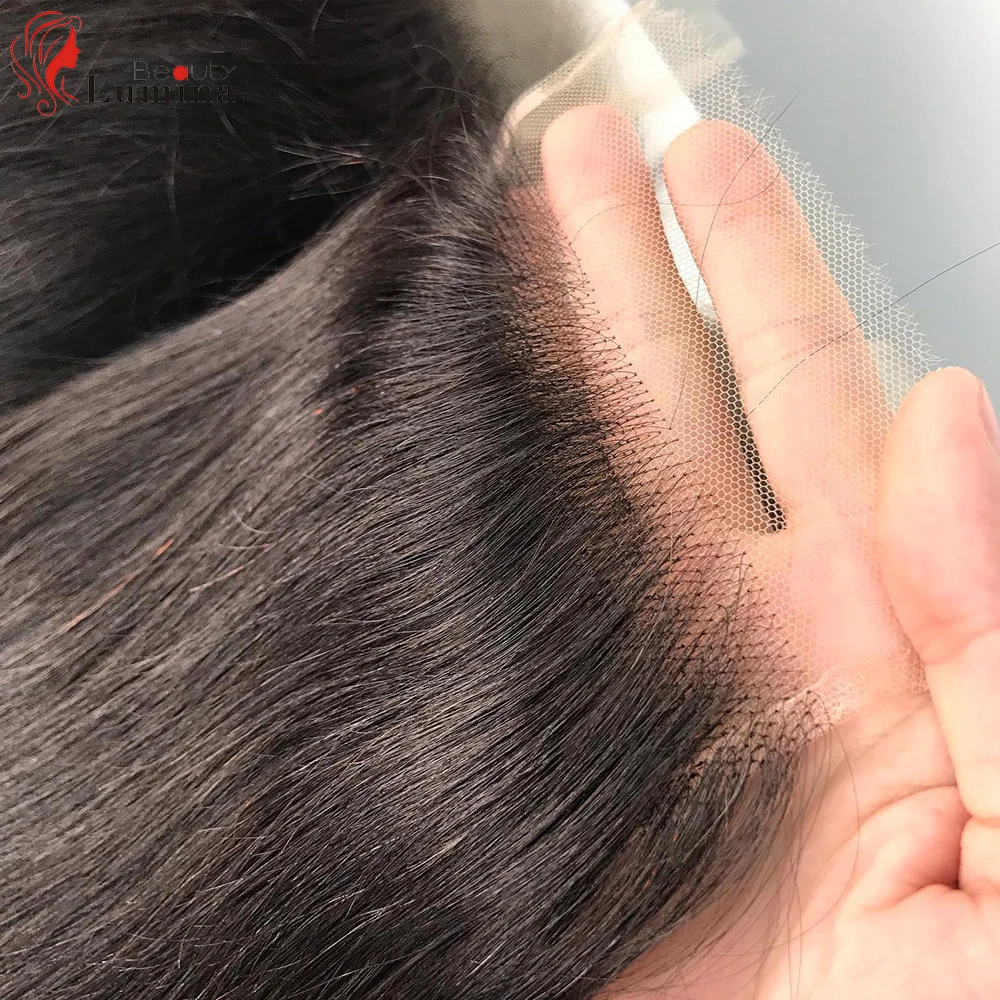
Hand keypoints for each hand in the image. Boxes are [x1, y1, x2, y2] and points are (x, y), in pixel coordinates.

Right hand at [540, 106, 999, 998]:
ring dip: (543, 351)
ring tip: (498, 233)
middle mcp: (757, 640)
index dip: (758, 276)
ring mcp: (646, 689)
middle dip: (627, 268)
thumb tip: (950, 426)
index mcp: (889, 639)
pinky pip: (511, 606)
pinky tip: (445, 421)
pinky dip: (475, 508)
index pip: (818, 403)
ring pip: (582, 481)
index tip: (703, 173)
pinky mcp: (560, 760)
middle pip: (677, 403)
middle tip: (581, 154)